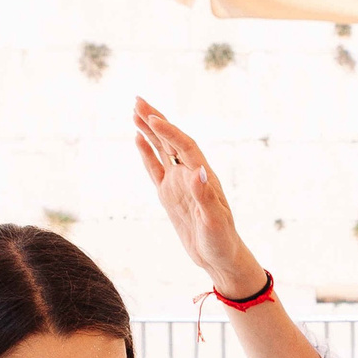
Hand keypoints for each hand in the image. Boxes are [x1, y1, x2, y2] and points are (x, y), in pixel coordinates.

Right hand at [133, 100, 261, 297]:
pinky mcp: (170, 194)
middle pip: (171, 140)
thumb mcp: (215, 222)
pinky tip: (138, 138)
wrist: (220, 258)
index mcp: (203, 177)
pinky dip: (147, 152)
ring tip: (135, 110)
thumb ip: (205, 196)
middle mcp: (191, 174)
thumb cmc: (222, 241)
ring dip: (149, 130)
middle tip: (137, 99)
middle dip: (155, 119)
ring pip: (162, 149)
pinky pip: (155, 168)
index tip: (152, 118)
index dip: (169, 132)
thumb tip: (199, 171)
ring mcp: (179, 183)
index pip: (184, 147)